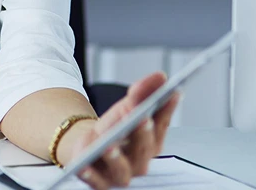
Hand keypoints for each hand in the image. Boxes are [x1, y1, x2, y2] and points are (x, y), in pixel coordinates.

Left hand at [67, 72, 179, 189]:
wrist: (93, 148)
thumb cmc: (116, 129)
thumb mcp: (127, 106)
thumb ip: (142, 92)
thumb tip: (161, 76)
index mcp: (151, 143)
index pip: (161, 125)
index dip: (166, 110)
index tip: (171, 93)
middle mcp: (139, 162)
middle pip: (143, 148)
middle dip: (142, 132)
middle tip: (142, 117)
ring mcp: (119, 174)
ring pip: (120, 169)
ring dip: (115, 157)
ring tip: (109, 146)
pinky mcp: (98, 182)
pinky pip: (94, 181)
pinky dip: (90, 174)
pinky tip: (83, 166)